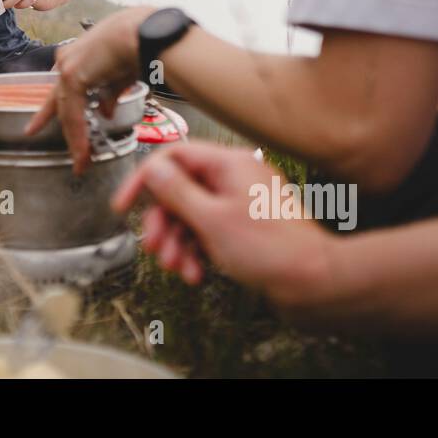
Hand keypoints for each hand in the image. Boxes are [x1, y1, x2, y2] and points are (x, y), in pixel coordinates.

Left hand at [25, 6, 153, 172]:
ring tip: (81, 161)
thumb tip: (105, 113)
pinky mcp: (73, 76)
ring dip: (75, 138)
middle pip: (59, 101)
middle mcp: (67, 59)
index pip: (60, 88)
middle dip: (62, 127)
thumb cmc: (138, 45)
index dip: (50, 110)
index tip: (35, 127)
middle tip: (55, 146)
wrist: (143, 32)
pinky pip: (73, 114)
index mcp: (76, 56)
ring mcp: (67, 67)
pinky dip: (79, 135)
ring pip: (66, 110)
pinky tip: (84, 152)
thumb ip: (109, 95)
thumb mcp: (120, 76)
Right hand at [111, 142, 332, 305]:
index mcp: (228, 164)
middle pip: (179, 189)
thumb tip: (153, 170)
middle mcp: (234, 176)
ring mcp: (240, 200)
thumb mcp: (211, 220)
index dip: (144, 181)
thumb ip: (176, 192)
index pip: (173, 157)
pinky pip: (208, 229)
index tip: (124, 205)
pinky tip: (196, 272)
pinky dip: (197, 249)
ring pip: (192, 213)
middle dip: (163, 221)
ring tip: (178, 267)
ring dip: (178, 241)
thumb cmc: (271, 249)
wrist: (313, 280)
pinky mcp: (244, 223)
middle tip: (155, 246)